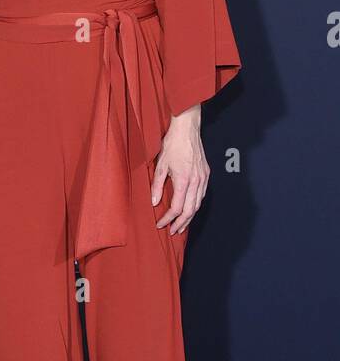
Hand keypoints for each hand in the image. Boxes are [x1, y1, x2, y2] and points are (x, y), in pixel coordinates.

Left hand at [151, 105, 208, 234]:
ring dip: (189, 217)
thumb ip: (157, 185)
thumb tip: (154, 202)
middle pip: (190, 211)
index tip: (160, 224)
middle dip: (181, 224)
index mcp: (183, 180)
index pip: (176, 208)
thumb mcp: (160, 165)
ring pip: (198, 204)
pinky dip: (195, 206)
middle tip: (172, 232)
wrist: (187, 128)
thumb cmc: (172, 144)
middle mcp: (196, 181)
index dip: (167, 219)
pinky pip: (201, 195)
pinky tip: (189, 209)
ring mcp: (203, 178)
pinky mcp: (206, 174)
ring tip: (181, 225)